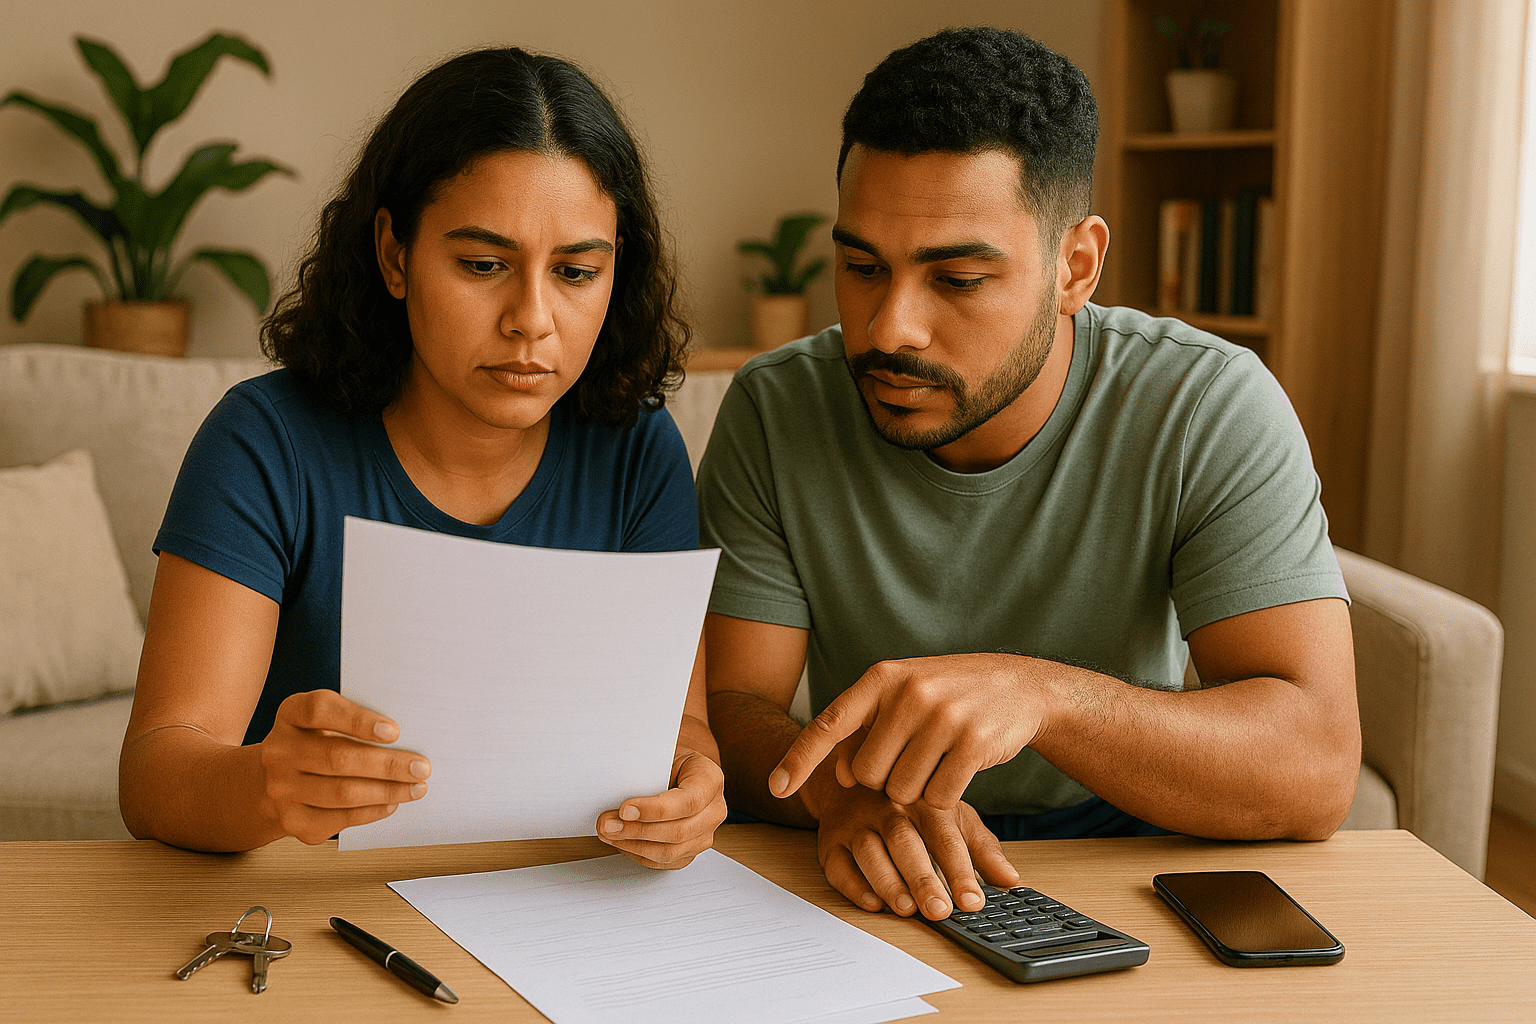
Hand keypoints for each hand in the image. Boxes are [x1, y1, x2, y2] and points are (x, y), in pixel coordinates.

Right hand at [257, 689, 429, 844]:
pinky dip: (372, 811)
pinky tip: (392, 803)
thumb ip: (357, 721)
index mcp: (290, 715)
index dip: (358, 720)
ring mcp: (281, 789)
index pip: (319, 710)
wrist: (277, 780)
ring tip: (416, 788)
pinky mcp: (292, 820)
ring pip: (342, 793)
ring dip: (387, 791)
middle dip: (387, 765)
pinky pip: (339, 819)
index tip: (395, 731)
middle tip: (421, 767)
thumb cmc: (317, 743)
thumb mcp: (327, 722)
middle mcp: (279, 751)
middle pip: (337, 757)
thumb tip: (409, 736)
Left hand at [597, 751, 726, 869]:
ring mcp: (706, 834)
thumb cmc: (670, 761)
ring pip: (670, 852)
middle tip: (607, 824)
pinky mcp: (692, 851)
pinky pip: (665, 862)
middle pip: (678, 831)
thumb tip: (614, 792)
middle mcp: (714, 810)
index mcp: (710, 780)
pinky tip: (622, 842)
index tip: (624, 809)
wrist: (682, 771)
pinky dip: (639, 854)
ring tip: (609, 834)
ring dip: (634, 845)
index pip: (687, 802)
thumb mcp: (661, 756)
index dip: (654, 810)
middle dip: (637, 830)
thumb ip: (646, 773)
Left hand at [770, 654, 1046, 809]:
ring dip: (915, 791)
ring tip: (936, 760)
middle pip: (866, 773)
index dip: (799, 759)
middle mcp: (909, 693)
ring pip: (901, 791)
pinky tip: (958, 770)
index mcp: (883, 677)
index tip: (775, 788)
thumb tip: (838, 773)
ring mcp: (943, 717)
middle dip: (883, 780)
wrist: (1020, 686)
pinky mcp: (974, 743)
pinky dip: (943, 797)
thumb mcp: (904, 696)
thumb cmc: (949, 695)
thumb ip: (867, 729)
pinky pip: (938, 798)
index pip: (830, 723)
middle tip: (911, 758)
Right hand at [814, 784, 1018, 919]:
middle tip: (940, 911)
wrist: (853, 778)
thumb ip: (981, 848)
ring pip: (870, 851)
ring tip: (906, 908)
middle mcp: (888, 807)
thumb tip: (1010, 880)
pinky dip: (853, 885)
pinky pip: (838, 864)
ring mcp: (857, 822)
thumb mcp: (952, 816)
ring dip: (887, 881)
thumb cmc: (910, 804)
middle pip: (905, 843)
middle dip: (922, 879)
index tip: (973, 901)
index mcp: (923, 800)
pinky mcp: (831, 839)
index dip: (960, 870)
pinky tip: (871, 902)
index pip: (944, 837)